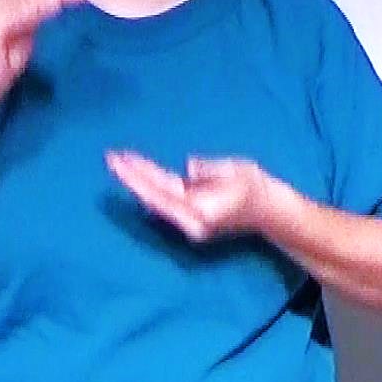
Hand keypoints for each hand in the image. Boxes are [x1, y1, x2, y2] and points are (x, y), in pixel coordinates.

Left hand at [108, 151, 275, 242]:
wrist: (270, 212)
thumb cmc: (256, 187)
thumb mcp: (238, 170)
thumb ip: (211, 170)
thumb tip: (189, 168)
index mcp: (201, 211)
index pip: (162, 193)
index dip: (139, 177)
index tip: (122, 161)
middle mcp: (190, 222)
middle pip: (153, 199)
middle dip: (132, 178)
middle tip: (111, 157)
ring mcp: (188, 224)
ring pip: (156, 201)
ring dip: (138, 181)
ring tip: (120, 161)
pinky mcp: (188, 219)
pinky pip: (164, 202)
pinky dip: (149, 187)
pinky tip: (136, 173)